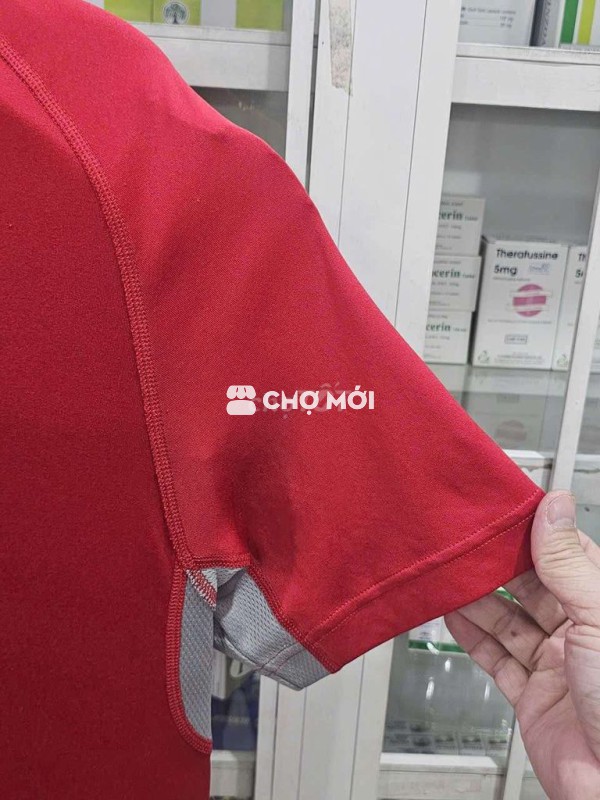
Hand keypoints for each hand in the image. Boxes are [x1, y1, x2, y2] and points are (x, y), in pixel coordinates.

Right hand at [445, 491, 599, 799]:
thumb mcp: (598, 618)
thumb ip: (568, 562)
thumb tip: (555, 506)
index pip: (564, 554)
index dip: (533, 531)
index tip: (502, 511)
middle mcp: (581, 632)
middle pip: (529, 586)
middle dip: (496, 565)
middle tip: (465, 544)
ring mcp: (555, 664)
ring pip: (507, 619)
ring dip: (476, 598)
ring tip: (450, 576)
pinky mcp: (532, 696)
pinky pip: (495, 657)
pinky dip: (471, 636)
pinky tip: (454, 616)